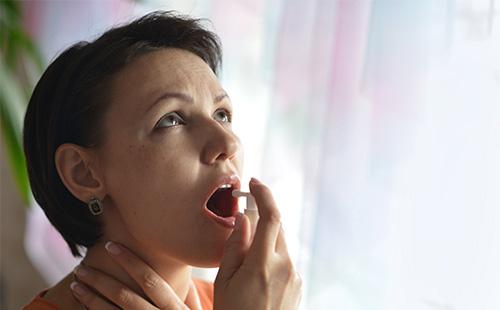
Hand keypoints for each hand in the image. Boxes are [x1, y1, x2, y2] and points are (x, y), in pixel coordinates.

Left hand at [70, 243, 191, 308]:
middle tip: (81, 267)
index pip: (151, 281)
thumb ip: (186, 299)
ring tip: (76, 285)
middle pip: (125, 296)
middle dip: (100, 279)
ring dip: (90, 298)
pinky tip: (81, 306)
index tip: (110, 245)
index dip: (130, 261)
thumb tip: (179, 274)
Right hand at [214, 178, 301, 309]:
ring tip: (246, 261)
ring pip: (281, 243)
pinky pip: (285, 259)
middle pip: (277, 227)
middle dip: (261, 218)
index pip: (271, 216)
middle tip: (243, 220)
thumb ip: (235, 245)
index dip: (263, 194)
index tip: (253, 183)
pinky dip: (272, 254)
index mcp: (264, 264)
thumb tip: (243, 218)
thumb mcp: (224, 281)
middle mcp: (286, 267)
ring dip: (266, 239)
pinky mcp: (298, 284)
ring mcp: (295, 276)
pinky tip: (257, 273)